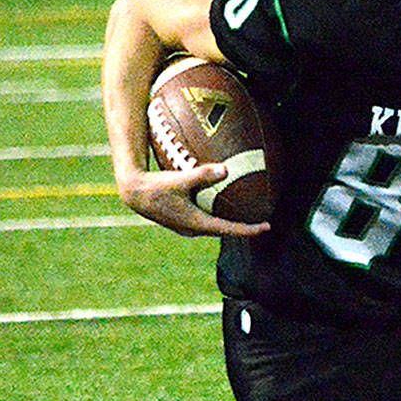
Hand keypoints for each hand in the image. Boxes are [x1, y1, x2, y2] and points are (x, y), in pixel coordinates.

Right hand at [115, 163, 269, 237]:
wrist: (133, 193)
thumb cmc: (155, 186)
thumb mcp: (180, 179)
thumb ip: (203, 175)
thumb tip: (226, 169)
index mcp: (197, 223)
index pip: (229, 229)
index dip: (249, 229)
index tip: (267, 227)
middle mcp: (194, 229)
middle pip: (225, 231)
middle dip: (243, 228)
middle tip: (262, 223)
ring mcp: (187, 227)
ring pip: (215, 227)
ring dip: (230, 224)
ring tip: (247, 216)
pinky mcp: (182, 221)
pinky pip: (207, 221)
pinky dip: (218, 216)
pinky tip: (222, 205)